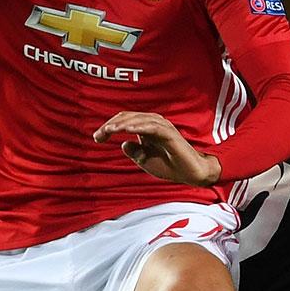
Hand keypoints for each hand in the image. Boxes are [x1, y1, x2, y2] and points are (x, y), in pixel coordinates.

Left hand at [94, 111, 219, 185]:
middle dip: (112, 124)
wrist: (191, 173)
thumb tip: (123, 144)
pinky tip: (127, 131)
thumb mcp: (146, 160)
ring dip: (123, 124)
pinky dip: (139, 127)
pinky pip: (152, 127)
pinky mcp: (170, 134)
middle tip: (98, 134)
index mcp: (147, 128)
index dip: (110, 126)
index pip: (125, 120)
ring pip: (139, 119)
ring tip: (110, 130)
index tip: (97, 137)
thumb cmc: (170, 166)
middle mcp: (154, 124)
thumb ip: (134, 152)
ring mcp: (163, 127)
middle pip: (128, 117)